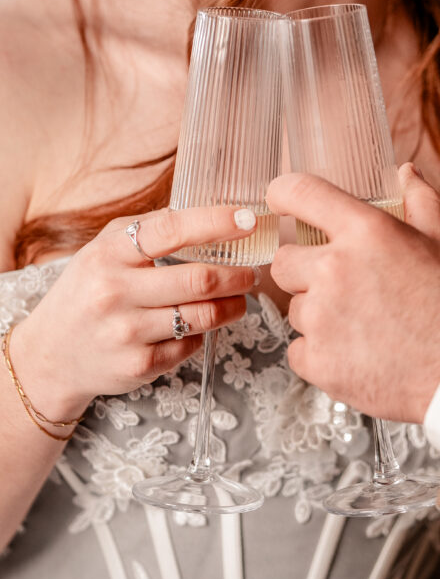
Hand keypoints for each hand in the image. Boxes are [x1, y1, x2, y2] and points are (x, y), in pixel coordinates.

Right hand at [9, 206, 257, 420]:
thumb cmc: (86, 292)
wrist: (49, 355)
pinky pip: (191, 345)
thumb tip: (203, 212)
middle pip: (200, 279)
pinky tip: (202, 325)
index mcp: (109, 254)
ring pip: (204, 316)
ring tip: (239, 298)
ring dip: (233, 306)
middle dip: (238, 274)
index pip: (171, 230)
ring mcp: (127, 333)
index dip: (216, 224)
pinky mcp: (139, 366)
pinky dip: (204, 333)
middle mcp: (115, 292)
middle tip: (251, 271)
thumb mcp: (103, 250)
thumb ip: (147, 229)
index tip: (247, 220)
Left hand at [267, 164, 439, 423]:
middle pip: (283, 261)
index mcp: (364, 231)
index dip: (283, 194)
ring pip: (295, 308)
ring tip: (361, 325)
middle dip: (304, 270)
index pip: (298, 192)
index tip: (281, 201)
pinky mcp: (317, 360)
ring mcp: (322, 317)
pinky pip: (298, 349)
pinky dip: (320, 353)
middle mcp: (334, 269)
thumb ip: (419, 200)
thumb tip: (405, 172)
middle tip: (341, 286)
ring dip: (317, 315)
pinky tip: (355, 352)